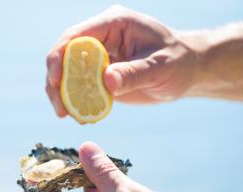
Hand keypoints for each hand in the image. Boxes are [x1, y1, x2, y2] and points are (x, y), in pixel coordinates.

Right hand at [45, 5, 198, 116]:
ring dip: (63, 94)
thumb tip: (106, 82)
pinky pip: (80, 86)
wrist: (188, 71)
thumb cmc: (179, 62)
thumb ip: (134, 73)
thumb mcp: (160, 67)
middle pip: (64, 55)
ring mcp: (99, 56)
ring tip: (67, 116)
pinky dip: (76, 101)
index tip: (55, 81)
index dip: (59, 56)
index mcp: (113, 24)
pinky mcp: (101, 74)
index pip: (76, 36)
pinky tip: (80, 117)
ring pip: (68, 72)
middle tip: (60, 109)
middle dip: (56, 81)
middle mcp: (102, 37)